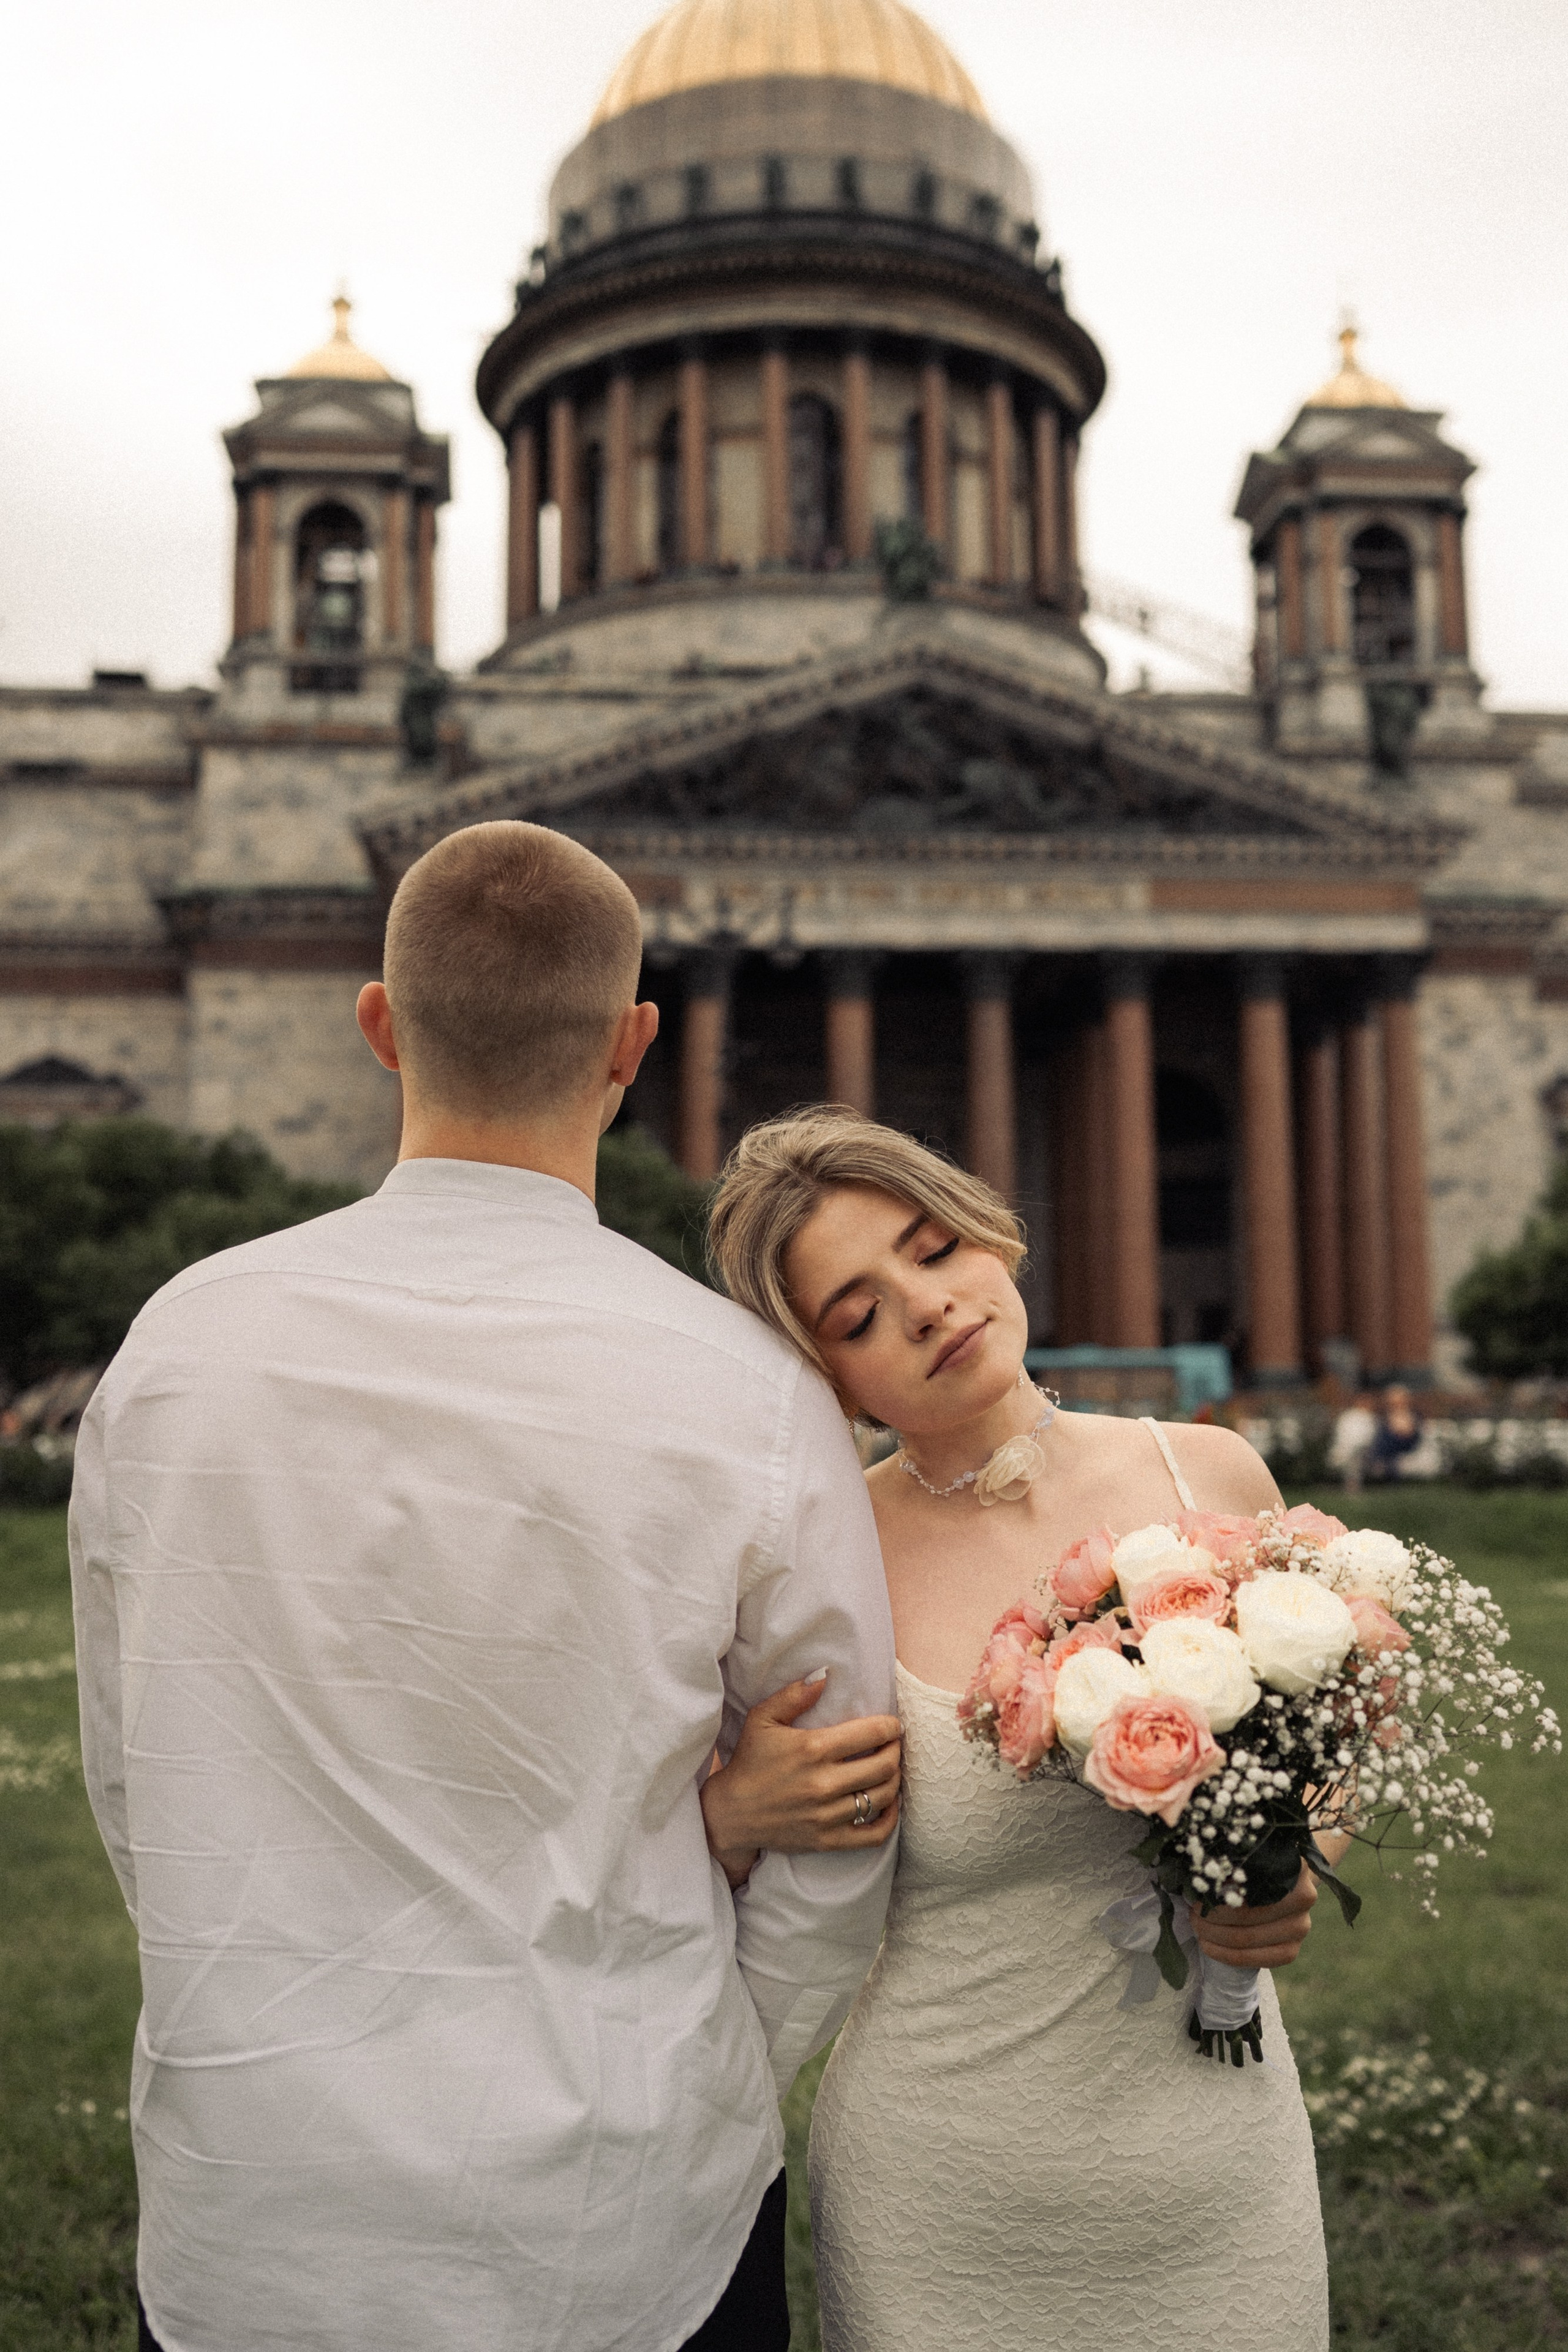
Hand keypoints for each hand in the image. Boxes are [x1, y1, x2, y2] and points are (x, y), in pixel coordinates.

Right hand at [701, 1676, 901, 1889]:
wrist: (731, 1814)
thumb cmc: (749, 1762)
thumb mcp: (762, 1719)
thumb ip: (793, 1695)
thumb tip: (824, 1676)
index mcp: (813, 1748)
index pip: (871, 1733)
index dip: (890, 1727)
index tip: (892, 1725)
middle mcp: (824, 1783)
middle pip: (884, 1765)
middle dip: (896, 1751)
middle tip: (893, 1745)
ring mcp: (827, 1815)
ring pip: (882, 1797)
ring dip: (894, 1780)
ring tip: (889, 1770)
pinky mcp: (826, 1840)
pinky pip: (873, 1835)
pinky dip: (889, 1820)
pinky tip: (888, 1804)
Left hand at [1189, 1861, 1317, 1970]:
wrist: (1285, 1884)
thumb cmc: (1258, 1866)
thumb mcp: (1247, 1855)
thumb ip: (1229, 1861)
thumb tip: (1197, 1876)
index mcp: (1292, 1867)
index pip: (1247, 1885)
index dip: (1217, 1893)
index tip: (1196, 1894)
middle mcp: (1303, 1898)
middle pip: (1245, 1915)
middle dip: (1211, 1917)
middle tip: (1192, 1913)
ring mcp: (1300, 1927)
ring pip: (1247, 1939)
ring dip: (1214, 1936)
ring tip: (1197, 1927)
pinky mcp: (1292, 1951)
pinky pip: (1254, 1960)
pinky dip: (1225, 1955)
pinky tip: (1208, 1946)